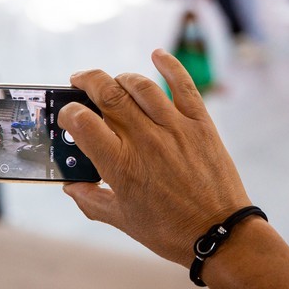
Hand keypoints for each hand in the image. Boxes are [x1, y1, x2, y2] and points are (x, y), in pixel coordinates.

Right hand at [58, 49, 250, 265]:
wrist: (220, 233)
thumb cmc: (169, 231)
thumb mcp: (122, 220)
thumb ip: (91, 200)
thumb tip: (70, 186)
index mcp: (120, 166)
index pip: (82, 123)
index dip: (69, 112)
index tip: (68, 113)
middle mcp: (144, 140)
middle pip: (108, 94)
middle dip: (88, 81)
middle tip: (79, 81)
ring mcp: (175, 128)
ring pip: (141, 86)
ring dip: (121, 78)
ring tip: (113, 82)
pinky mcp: (200, 124)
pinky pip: (184, 86)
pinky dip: (170, 65)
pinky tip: (157, 55)